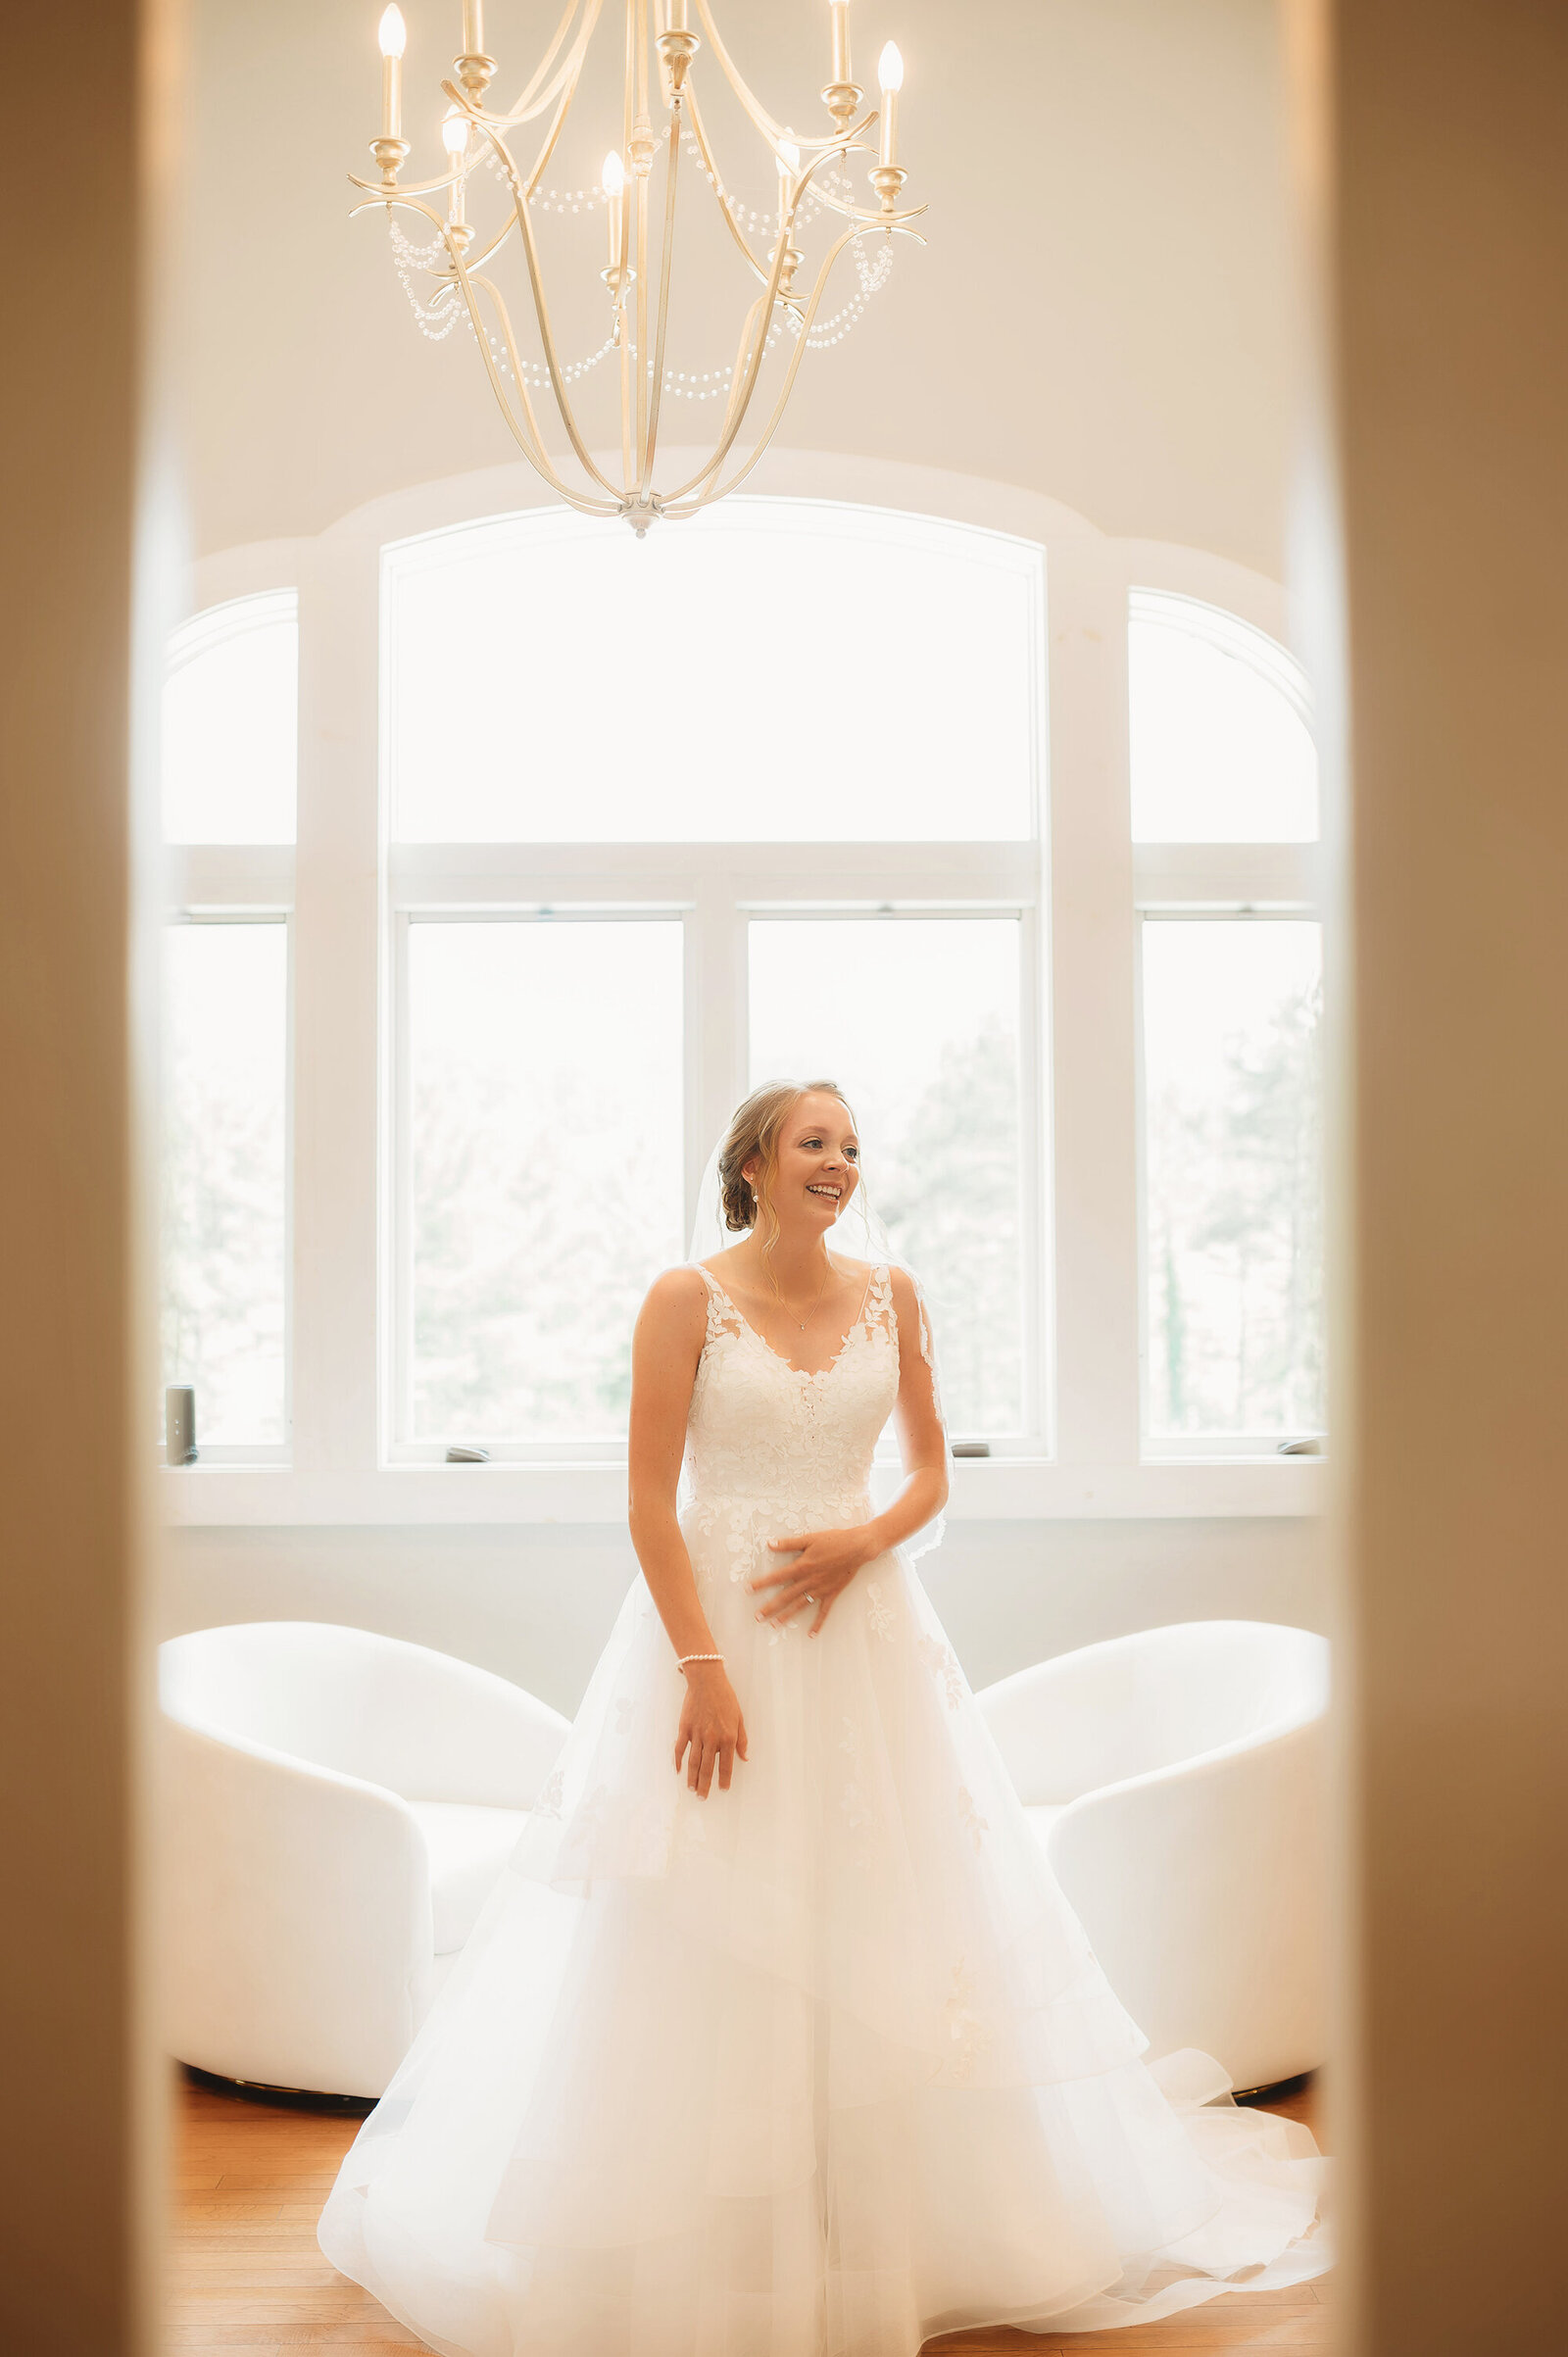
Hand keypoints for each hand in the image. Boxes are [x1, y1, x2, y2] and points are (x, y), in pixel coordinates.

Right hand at [674, 1661, 747, 1797]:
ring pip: (693, 1762)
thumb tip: (744, 1758)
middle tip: (703, 1798)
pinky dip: (678, 1761)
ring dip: (692, 1778)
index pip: (726, 1764)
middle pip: (707, 1768)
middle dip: (705, 1785)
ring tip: (692, 1789)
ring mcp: (696, 1734)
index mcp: (727, 1737)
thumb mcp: (739, 1718)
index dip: (724, 1779)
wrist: (706, 1681)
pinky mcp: (684, 1728)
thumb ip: (742, 1740)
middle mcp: (712, 1738)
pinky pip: (680, 1749)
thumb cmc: (725, 1698)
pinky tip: (678, 1771)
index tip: (723, 1789)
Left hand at [749, 1525, 875, 1636]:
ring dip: (787, 1616)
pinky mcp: (832, 1594)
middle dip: (771, 1607)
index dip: (762, 1583)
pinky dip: (818, 1623)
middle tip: (757, 1617)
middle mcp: (809, 1580)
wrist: (858, 1547)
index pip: (777, 1577)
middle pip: (786, 1596)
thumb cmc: (833, 1540)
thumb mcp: (810, 1538)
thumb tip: (770, 1544)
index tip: (748, 1590)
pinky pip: (824, 1611)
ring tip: (774, 1626)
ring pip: (800, 1605)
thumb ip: (789, 1543)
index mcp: (802, 1566)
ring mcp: (821, 1589)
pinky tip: (811, 1635)